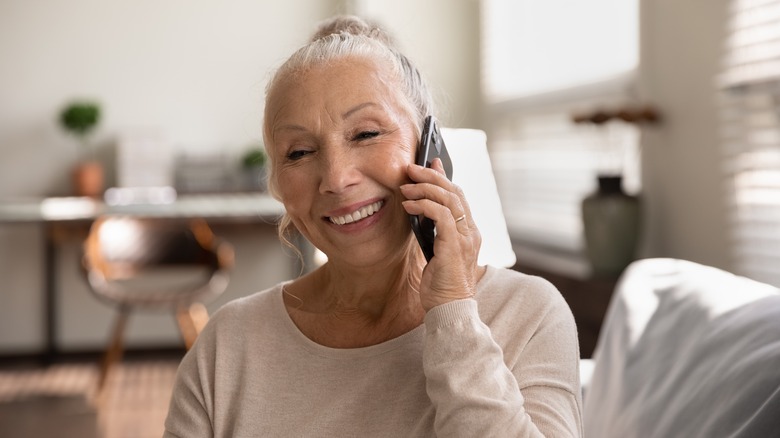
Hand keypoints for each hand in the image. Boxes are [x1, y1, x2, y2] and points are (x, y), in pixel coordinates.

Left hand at [401, 158, 481, 310]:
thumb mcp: (436, 251)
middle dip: (432, 175)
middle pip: (455, 191)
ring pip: (449, 198)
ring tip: (406, 186)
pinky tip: (409, 205)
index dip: (444, 177)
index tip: (430, 163)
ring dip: (425, 188)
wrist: (449, 309)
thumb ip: (433, 231)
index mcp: (469, 232)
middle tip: (411, 168)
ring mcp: (466, 238)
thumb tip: (420, 210)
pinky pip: (442, 214)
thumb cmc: (441, 285)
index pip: (459, 196)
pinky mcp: (455, 245)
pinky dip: (424, 205)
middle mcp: (471, 231)